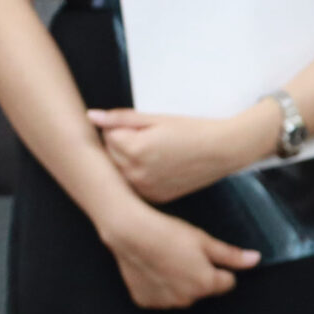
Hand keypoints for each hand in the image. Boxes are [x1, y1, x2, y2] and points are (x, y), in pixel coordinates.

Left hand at [90, 104, 276, 204]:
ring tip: (154, 152)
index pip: (107, 135)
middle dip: (121, 144)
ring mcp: (145, 189)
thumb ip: (120, 118)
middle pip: (110, 155)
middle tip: (148, 138)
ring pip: (120, 172)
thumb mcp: (156, 118)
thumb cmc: (192, 131)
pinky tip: (158, 167)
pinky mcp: (155, 197)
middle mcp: (136, 173)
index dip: (121, 127)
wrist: (222, 151)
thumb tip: (91, 116)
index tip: (141, 127)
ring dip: (128, 161)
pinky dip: (139, 176)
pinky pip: (134, 185)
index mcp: (134, 149)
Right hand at [96, 203, 259, 308]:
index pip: (227, 282)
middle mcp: (187, 299)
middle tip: (184, 254)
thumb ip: (231, 256)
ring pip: (181, 294)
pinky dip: (159, 286)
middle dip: (199, 275)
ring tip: (167, 259)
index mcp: (206, 284)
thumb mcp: (205, 241)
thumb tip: (255, 260)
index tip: (205, 255)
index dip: (219, 267)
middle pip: (203, 289)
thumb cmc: (169, 233)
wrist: (130, 233)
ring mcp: (165, 303)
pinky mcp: (145, 301)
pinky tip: (153, 268)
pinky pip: (160, 296)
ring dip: (179, 282)